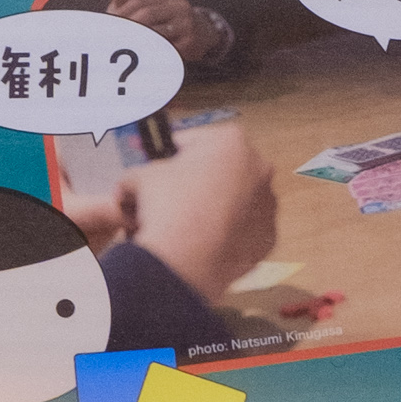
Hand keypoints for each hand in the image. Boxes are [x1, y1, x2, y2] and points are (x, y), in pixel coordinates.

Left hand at [108, 0, 232, 70]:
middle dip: (127, 24)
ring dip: (136, 38)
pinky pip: (165, 46)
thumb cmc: (172, 18)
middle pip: (147, 13)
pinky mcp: (190, 41)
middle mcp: (179, 5)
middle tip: (112, 34)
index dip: (122, 10)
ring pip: (155, 30)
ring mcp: (186, 23)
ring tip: (121, 43)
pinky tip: (138, 52)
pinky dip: (150, 49)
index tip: (108, 21)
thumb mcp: (157, 3)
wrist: (204, 33)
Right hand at [122, 116, 276, 296]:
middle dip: (199, 180)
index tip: (160, 169)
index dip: (172, 155)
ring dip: (216, 207)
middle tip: (173, 198)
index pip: (194, 141)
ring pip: (237, 200)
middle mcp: (259, 168)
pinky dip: (228, 235)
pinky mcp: (268, 238)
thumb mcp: (140, 177)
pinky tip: (206, 243)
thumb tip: (132, 184)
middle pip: (221, 169)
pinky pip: (245, 231)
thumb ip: (141, 172)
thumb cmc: (167, 207)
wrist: (186, 260)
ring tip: (189, 225)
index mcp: (231, 141)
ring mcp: (268, 204)